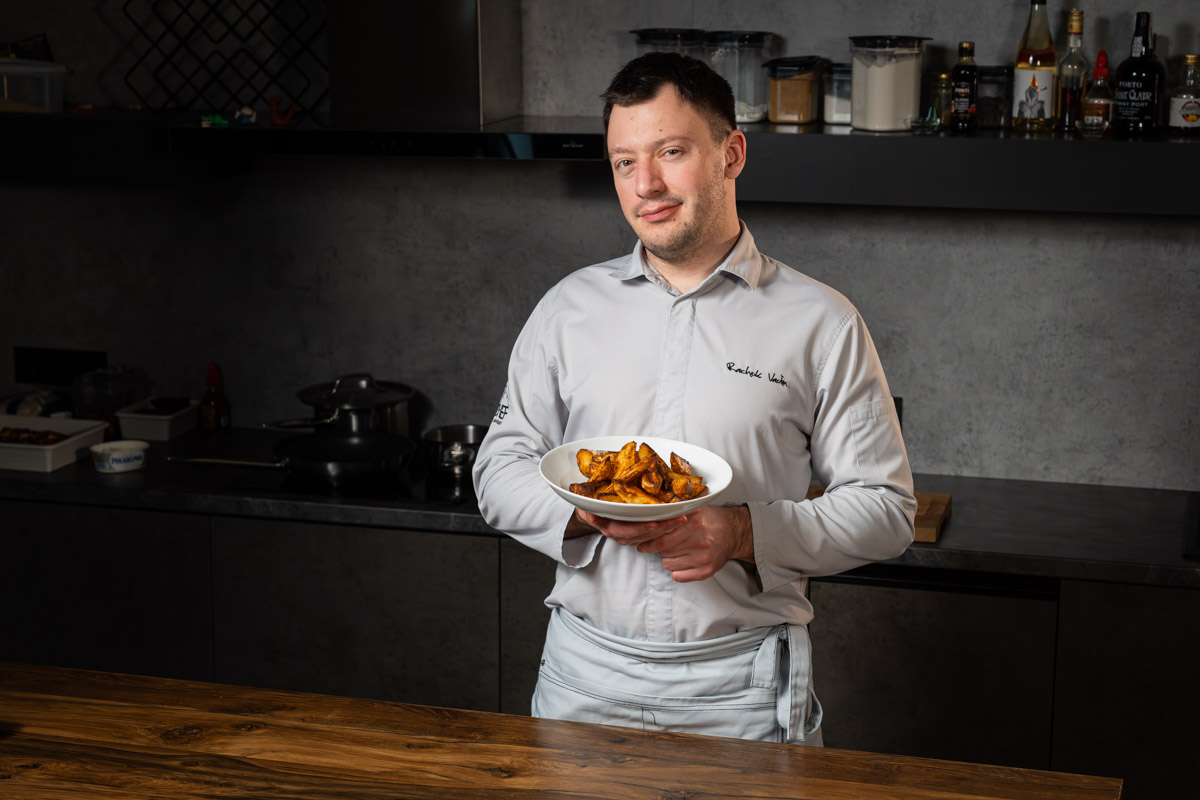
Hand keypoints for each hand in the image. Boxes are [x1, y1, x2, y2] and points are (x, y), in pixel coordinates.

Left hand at [572, 504, 753, 582]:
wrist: (736, 532)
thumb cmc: (707, 518)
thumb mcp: (689, 508)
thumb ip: (667, 511)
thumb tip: (631, 513)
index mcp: (691, 519)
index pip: (659, 532)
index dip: (643, 535)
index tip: (633, 537)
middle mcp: (698, 537)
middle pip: (661, 549)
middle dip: (649, 547)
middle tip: (644, 546)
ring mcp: (703, 555)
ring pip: (667, 562)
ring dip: (664, 557)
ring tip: (672, 549)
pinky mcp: (707, 570)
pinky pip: (679, 574)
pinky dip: (677, 569)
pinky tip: (682, 560)